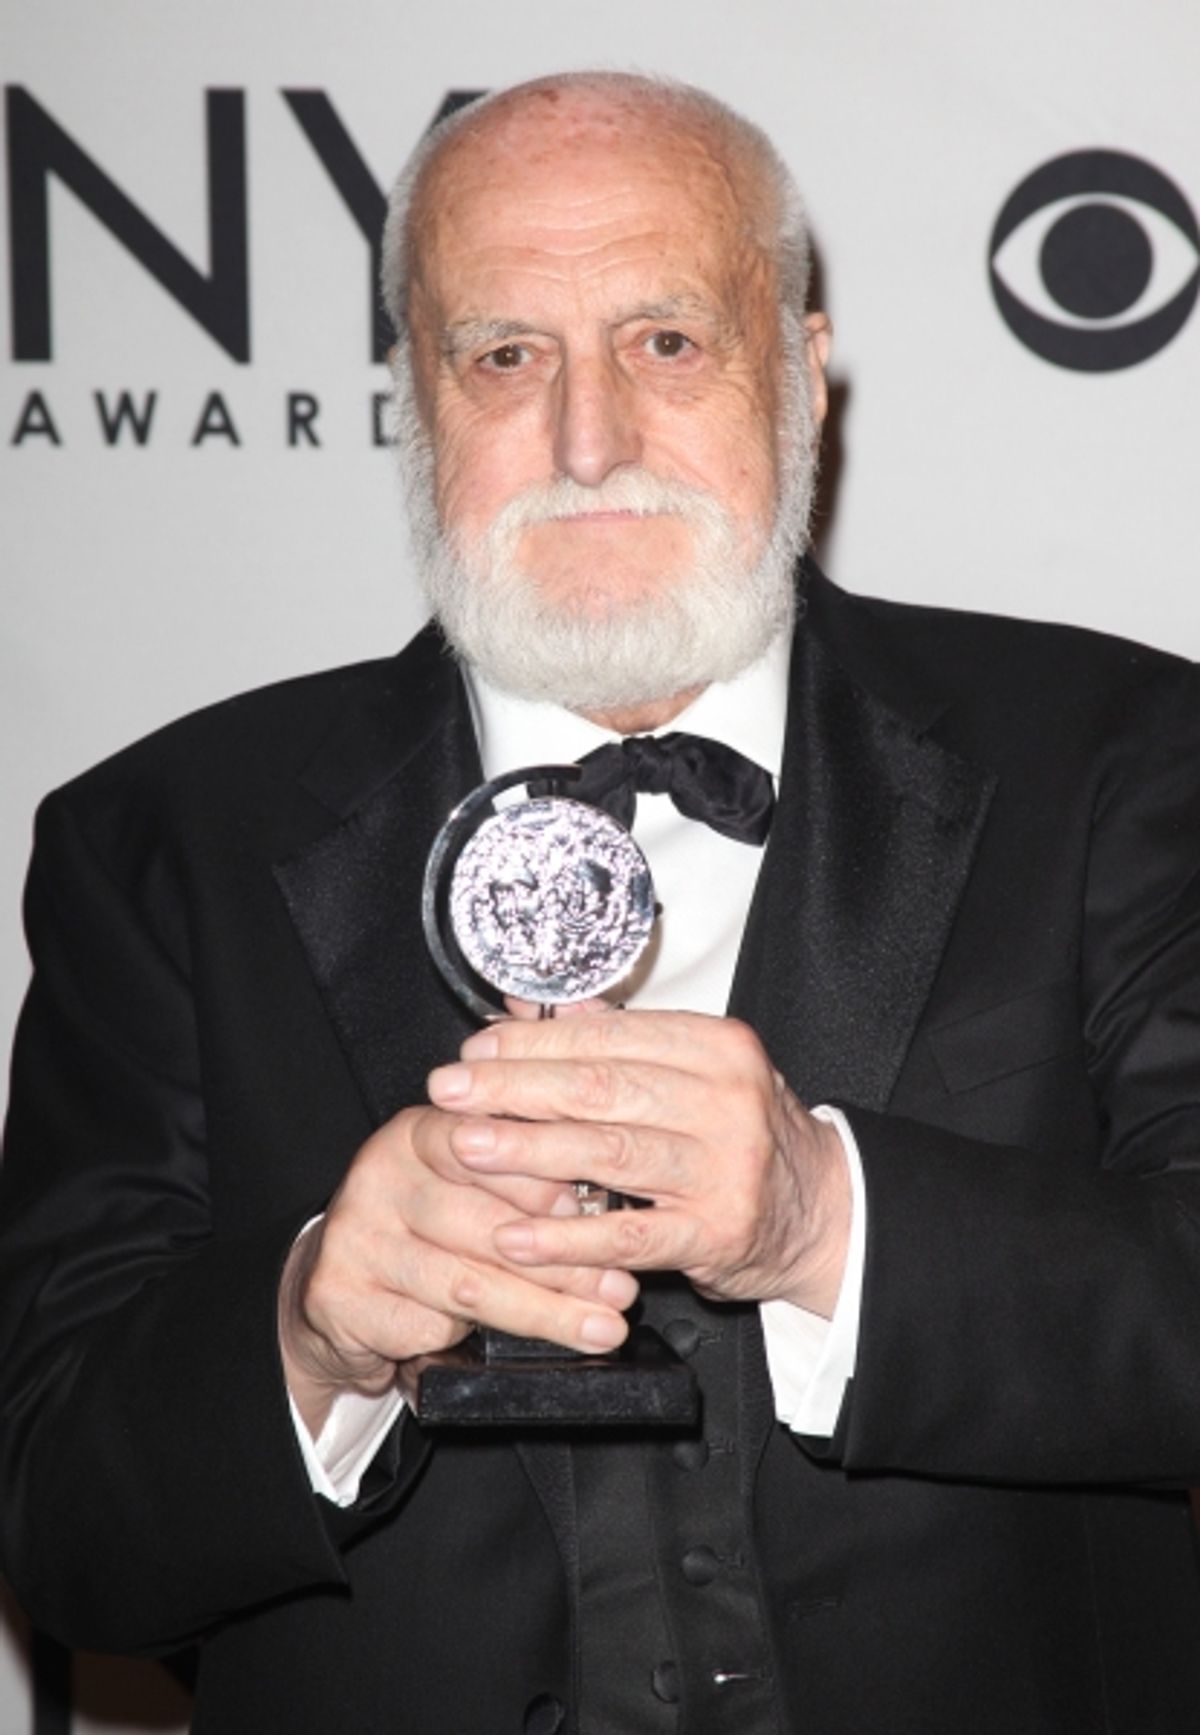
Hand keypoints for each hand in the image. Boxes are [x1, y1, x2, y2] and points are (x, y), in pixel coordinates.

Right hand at [278, 1098, 637, 1434]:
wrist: (339, 1287)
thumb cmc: (425, 1231)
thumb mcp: (468, 1188)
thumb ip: (520, 1183)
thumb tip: (603, 1211)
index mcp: (416, 1133)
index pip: (482, 1143)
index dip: (543, 1179)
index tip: (598, 1211)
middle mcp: (378, 1175)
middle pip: (486, 1223)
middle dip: (565, 1264)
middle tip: (620, 1289)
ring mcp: (355, 1236)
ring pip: (468, 1283)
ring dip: (546, 1312)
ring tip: (601, 1328)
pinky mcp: (340, 1295)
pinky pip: (430, 1325)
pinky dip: (478, 1341)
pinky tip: (520, 1345)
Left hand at [427, 1008, 850, 1314]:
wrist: (823, 1212)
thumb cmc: (742, 1134)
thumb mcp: (695, 1070)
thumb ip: (614, 1036)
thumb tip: (524, 1004)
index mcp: (717, 1046)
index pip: (611, 1033)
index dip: (536, 1040)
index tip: (477, 1048)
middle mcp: (726, 1099)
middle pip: (601, 1086)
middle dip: (514, 1087)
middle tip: (450, 1090)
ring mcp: (723, 1168)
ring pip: (608, 1152)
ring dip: (527, 1149)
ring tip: (465, 1146)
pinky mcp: (716, 1233)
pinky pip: (627, 1235)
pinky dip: (565, 1237)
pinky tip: (513, 1237)